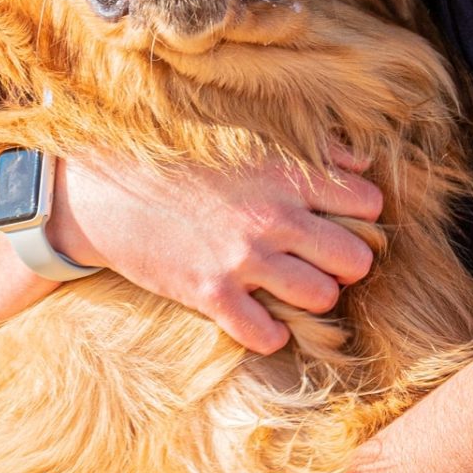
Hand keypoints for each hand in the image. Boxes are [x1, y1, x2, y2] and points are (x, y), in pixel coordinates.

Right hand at [45, 142, 382, 355]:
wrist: (105, 190)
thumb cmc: (180, 158)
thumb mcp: (249, 139)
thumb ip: (313, 149)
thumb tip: (362, 162)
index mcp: (285, 175)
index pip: (366, 204)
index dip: (360, 215)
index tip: (339, 220)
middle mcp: (273, 217)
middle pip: (356, 258)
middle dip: (346, 263)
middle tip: (321, 260)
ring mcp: (242, 258)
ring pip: (322, 298)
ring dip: (312, 296)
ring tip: (292, 286)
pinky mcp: (211, 293)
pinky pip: (267, 334)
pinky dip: (269, 333)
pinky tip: (257, 316)